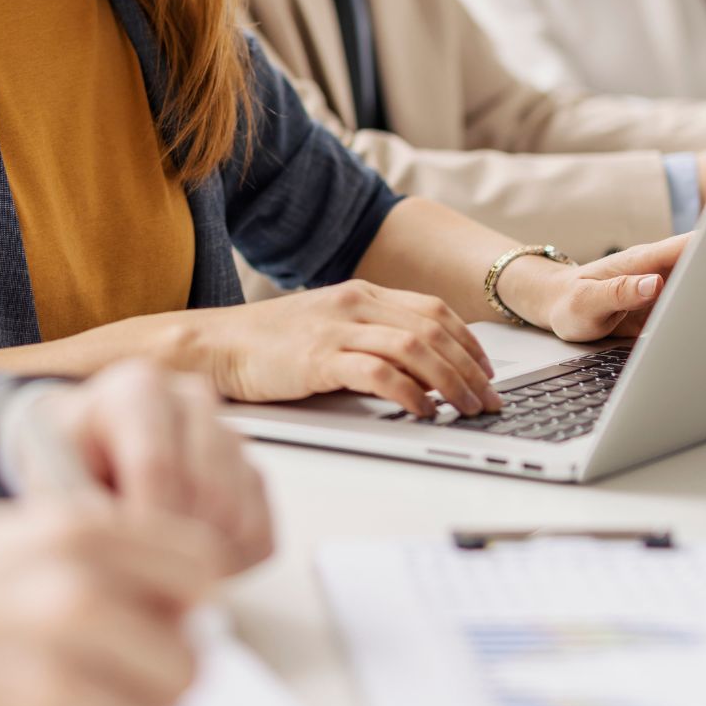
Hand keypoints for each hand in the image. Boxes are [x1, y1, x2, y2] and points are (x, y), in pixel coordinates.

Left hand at [0, 360, 272, 574]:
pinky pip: (259, 536)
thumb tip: (109, 559)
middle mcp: (191, 402)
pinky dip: (229, 566)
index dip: (143, 525)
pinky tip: (183, 564)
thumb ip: (79, 508)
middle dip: (172, 550)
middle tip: (140, 583)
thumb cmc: (67, 464)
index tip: (126, 565)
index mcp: (137, 389)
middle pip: (205, 492)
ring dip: (199, 561)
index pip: (156, 464)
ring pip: (235, 516)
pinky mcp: (252, 475)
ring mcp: (229, 437)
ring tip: (155, 573)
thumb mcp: (52, 477)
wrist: (87, 455)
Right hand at [0, 500, 217, 705]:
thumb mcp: (18, 537)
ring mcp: (52, 658)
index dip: (188, 603)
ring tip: (87, 699)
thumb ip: (102, 556)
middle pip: (188, 650)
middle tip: (123, 676)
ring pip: (160, 704)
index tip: (166, 620)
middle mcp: (74, 585)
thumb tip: (179, 597)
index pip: (200, 565)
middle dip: (164, 671)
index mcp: (76, 528)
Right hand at [190, 281, 501, 417]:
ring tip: (467, 409)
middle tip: (489, 401)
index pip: (433, 309)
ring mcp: (337, 328)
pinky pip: (378, 372)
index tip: (487, 372)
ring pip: (415, 347)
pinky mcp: (319, 358)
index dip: (468, 342)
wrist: (216, 344)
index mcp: (360, 294)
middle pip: (433, 329)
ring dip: (451, 382)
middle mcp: (354, 304)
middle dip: (471, 368)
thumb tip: (421, 370)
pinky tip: (422, 411)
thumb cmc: (268, 345)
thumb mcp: (328, 329)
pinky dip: (409, 392)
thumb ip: (370, 338)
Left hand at [543, 233, 690, 341]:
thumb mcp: (587, 301)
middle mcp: (660, 272)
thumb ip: (618, 292)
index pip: (688, 246)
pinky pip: (695, 312)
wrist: (559, 308)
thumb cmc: (569, 302)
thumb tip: (654, 282)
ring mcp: (666, 290)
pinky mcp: (667, 310)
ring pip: (705, 290)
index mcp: (643, 262)